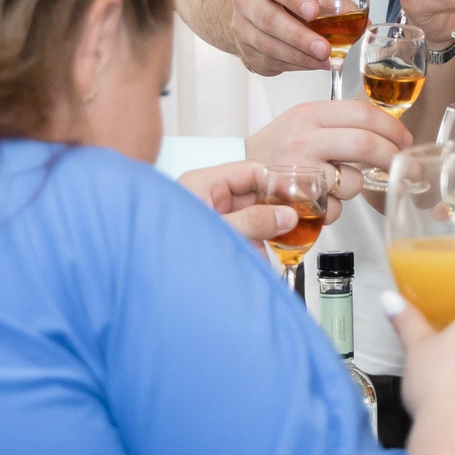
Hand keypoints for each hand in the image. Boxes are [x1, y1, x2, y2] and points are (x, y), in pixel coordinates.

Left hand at [177, 159, 334, 246]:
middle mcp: (209, 199)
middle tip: (298, 218)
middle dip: (275, 209)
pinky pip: (246, 238)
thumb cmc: (169, 248)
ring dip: (269, 231)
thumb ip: (253, 221)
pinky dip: (259, 247)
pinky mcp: (219, 241)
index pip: (250, 172)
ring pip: (253, 218)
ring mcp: (215, 221)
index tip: (296, 195)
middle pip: (254, 195)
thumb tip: (285, 215)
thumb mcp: (218, 229)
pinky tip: (266, 258)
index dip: (276, 182)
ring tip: (284, 240)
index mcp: (203, 184)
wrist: (156, 283)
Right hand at [229, 0, 338, 76]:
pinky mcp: (245, 51)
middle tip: (324, 48)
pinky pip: (270, 62)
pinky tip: (312, 63)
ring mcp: (241, 28)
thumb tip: (355, 15)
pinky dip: (294, 65)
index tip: (313, 11)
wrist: (256, 4)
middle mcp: (245, 1)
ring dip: (300, 56)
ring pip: (268, 46)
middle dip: (299, 38)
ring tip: (325, 60)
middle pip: (269, 20)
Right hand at [247, 99, 410, 200]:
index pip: (362, 113)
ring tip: (338, 183)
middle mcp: (304, 139)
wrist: (239, 173)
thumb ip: (340, 122)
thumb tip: (389, 131)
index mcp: (310, 114)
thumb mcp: (304, 121)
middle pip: (365, 144)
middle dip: (390, 157)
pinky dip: (335, 208)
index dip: (392, 127)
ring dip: (356, 187)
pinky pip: (335, 208)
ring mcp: (300, 171)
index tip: (403, 139)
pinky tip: (320, 199)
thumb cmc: (277, 149)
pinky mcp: (298, 201)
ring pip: (353, 181)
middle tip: (400, 164)